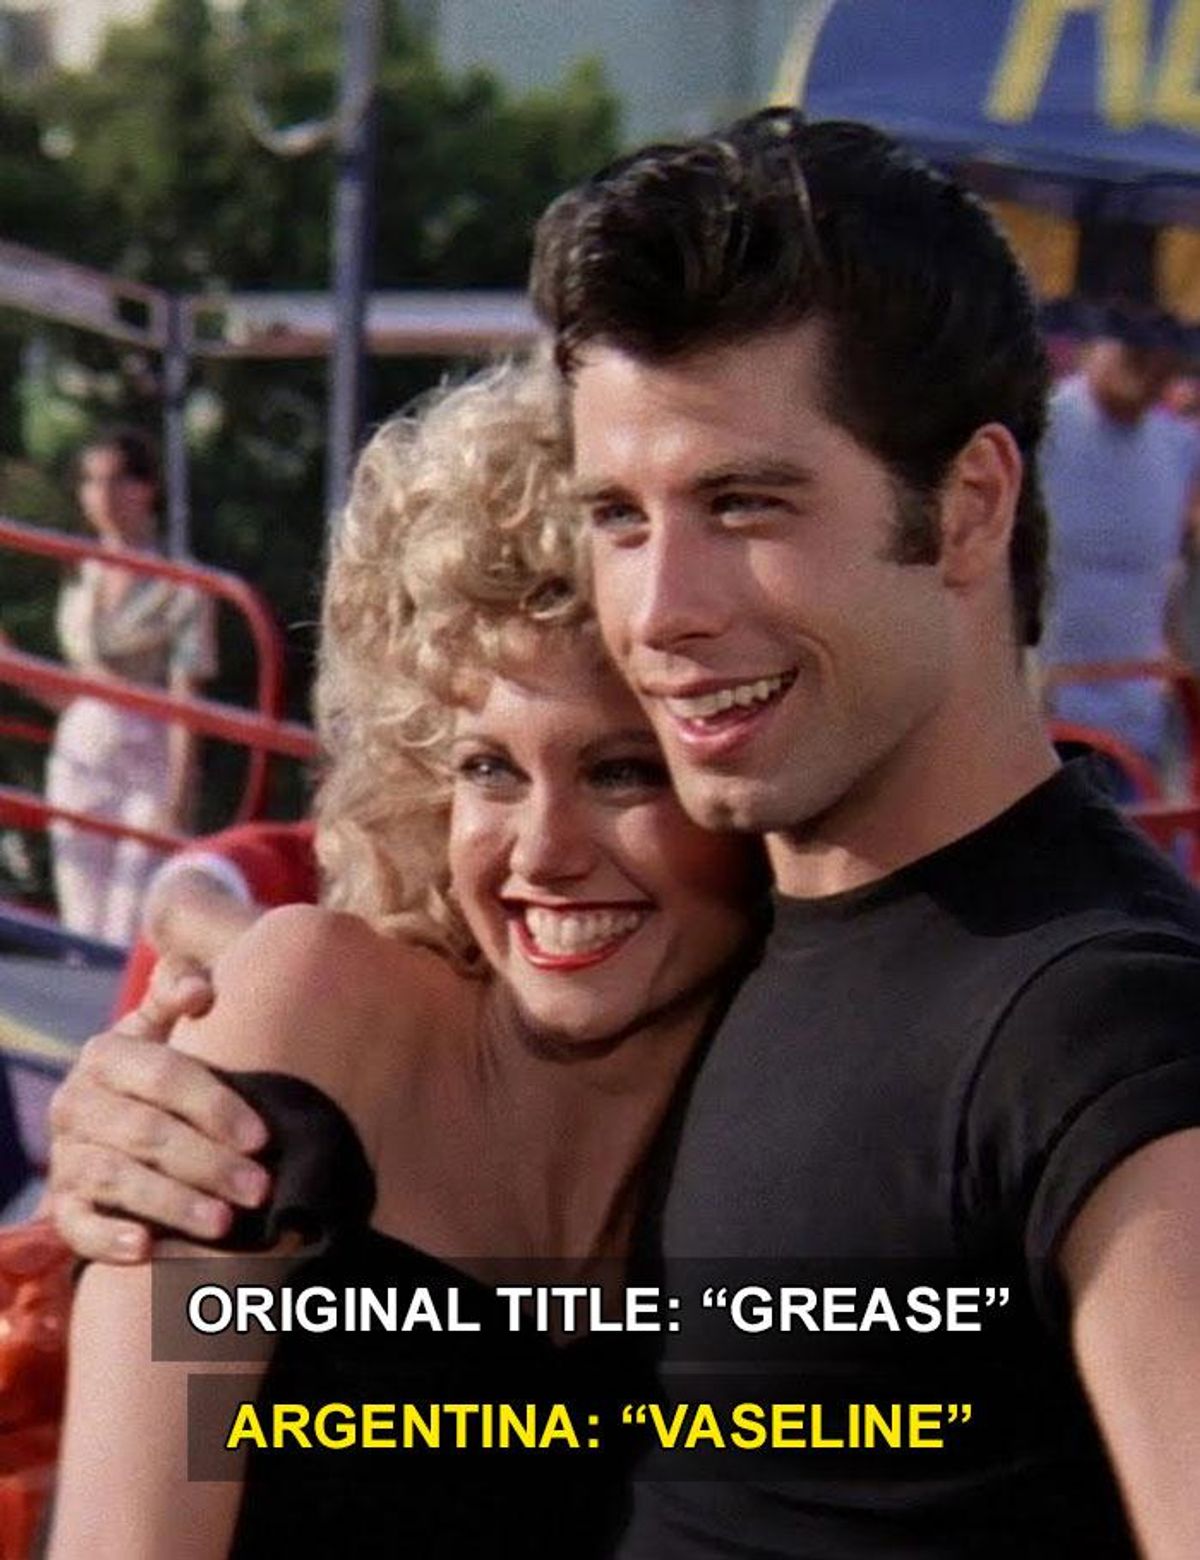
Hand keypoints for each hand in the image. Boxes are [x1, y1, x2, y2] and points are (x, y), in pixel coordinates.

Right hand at [47, 958, 271, 1261]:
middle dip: (208, 1163)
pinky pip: (76, 1226)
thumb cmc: (163, 1069)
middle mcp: (76, 1103)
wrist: (117, 1119)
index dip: (215, 1106)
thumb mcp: (167, 1025)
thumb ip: (179, 993)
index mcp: (106, 1053)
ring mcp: (66, 1156)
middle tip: (260, 1189)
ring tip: (224, 1224)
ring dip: (172, 1204)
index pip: (163, 1075)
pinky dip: (108, 1238)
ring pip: (116, 1180)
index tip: (262, 1137)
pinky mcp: (62, 1205)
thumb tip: (198, 988)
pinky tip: (147, 1249)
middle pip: (145, 1133)